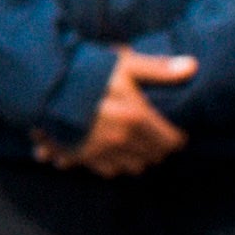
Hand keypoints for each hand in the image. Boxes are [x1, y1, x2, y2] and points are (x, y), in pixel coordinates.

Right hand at [50, 47, 195, 176]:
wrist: (41, 85)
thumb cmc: (84, 71)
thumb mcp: (124, 63)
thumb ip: (159, 69)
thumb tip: (193, 67)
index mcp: (136, 118)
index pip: (170, 141)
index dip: (176, 137)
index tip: (175, 131)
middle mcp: (121, 140)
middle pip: (152, 157)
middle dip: (157, 149)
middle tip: (156, 137)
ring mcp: (100, 151)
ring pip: (131, 167)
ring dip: (137, 159)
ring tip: (136, 146)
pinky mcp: (81, 156)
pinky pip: (107, 171)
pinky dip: (113, 165)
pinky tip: (112, 153)